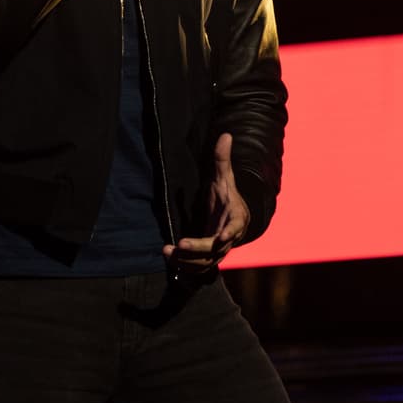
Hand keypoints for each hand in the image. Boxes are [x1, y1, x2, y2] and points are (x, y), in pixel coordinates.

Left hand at [163, 133, 249, 277]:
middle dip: (197, 249)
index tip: (220, 237)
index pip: (235, 227)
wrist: (233, 219)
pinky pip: (198, 268)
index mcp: (236, 218)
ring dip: (186, 260)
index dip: (229, 233)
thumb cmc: (226, 197)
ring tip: (166, 251)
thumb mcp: (224, 178)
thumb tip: (226, 134)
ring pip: (205, 262)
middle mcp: (229, 238)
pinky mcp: (209, 258)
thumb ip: (222, 160)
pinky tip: (169, 257)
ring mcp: (220, 251)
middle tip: (179, 244)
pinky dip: (184, 266)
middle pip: (215, 249)